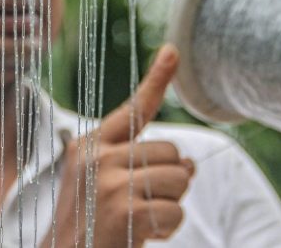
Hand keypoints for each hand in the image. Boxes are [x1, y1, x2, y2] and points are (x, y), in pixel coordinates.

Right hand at [42, 44, 194, 247]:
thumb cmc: (89, 224)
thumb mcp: (102, 183)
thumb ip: (141, 164)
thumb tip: (191, 163)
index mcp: (91, 145)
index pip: (134, 108)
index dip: (157, 79)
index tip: (174, 51)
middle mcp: (98, 157)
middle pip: (172, 151)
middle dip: (170, 180)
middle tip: (141, 203)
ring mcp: (110, 182)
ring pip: (179, 178)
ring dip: (171, 205)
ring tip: (141, 218)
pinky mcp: (124, 210)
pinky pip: (175, 210)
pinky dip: (168, 229)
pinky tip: (142, 235)